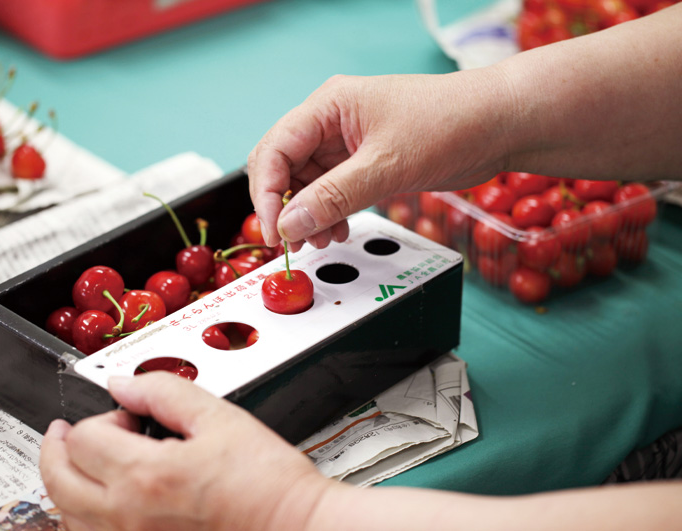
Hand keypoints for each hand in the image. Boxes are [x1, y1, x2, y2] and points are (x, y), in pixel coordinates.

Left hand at [40, 372, 330, 530]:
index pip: (82, 439)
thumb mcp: (219, 418)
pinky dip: (85, 520)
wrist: (294, 527)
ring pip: (67, 518)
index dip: (101, 417)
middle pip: (57, 480)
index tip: (127, 418)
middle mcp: (127, 519)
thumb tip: (123, 383)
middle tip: (67, 433)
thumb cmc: (266, 483)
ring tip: (86, 467)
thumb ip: (163, 392)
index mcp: (145, 476)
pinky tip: (103, 505)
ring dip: (68, 485)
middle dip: (59, 448)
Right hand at [247, 71, 509, 249]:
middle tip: (291, 242)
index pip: (275, 149)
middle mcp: (331, 121)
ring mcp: (348, 142)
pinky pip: (332, 191)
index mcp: (328, 106)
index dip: (266, 194)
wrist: (500, 125)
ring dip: (308, 215)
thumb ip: (334, 197)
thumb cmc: (451, 123)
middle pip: (284, 167)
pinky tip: (338, 230)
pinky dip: (329, 213)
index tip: (276, 232)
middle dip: (284, 206)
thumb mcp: (386, 165)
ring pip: (307, 184)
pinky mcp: (365, 162)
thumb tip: (290, 224)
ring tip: (322, 240)